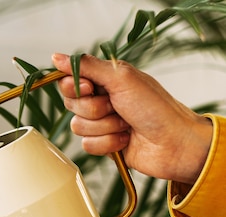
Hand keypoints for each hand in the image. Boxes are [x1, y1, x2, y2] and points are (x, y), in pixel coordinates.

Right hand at [52, 53, 211, 184]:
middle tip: (115, 107)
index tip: (90, 87)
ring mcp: (102, 123)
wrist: (174, 143)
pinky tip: (125, 140)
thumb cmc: (155, 107)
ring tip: (126, 125)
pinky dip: (107, 143)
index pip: (70, 80)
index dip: (74, 86)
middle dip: (94, 109)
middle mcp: (101, 99)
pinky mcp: (103, 144)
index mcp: (106, 79)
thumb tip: (56, 56)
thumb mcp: (121, 79)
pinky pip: (87, 145)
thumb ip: (88, 66)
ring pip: (78, 127)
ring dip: (104, 127)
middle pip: (71, 104)